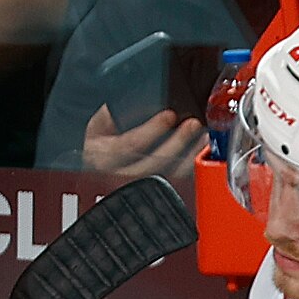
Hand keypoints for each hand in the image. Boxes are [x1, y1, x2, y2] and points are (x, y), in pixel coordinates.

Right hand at [82, 105, 206, 186]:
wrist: (101, 181)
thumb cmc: (101, 152)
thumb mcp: (96, 131)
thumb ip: (107, 116)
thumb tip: (122, 101)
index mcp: (102, 158)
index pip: (128, 146)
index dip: (151, 130)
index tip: (169, 115)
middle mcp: (118, 179)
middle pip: (152, 165)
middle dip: (176, 143)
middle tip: (192, 124)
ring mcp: (137, 192)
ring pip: (168, 179)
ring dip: (189, 156)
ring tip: (202, 137)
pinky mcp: (154, 197)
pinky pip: (177, 187)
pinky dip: (191, 171)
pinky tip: (200, 155)